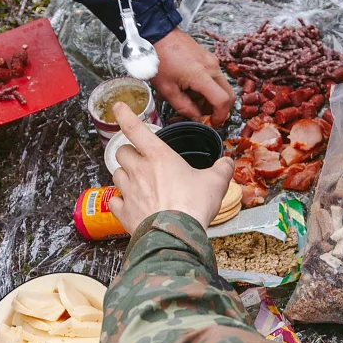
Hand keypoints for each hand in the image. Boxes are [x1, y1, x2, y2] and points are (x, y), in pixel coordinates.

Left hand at [108, 103, 233, 232]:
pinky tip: (129, 203)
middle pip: (122, 151)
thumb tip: (228, 163)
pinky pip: (114, 201)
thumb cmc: (193, 206)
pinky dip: (119, 200)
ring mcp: (129, 191)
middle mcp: (139, 170)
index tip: (118, 107)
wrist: (177, 235)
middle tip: (140, 158)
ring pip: (116, 174)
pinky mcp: (124, 212)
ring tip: (137, 181)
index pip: (135, 128)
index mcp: (159, 156)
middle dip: (129, 152)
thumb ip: (222, 169)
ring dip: (124, 174)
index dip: (125, 115)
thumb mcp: (216, 183)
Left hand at [152, 28, 234, 126]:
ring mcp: (213, 61)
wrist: (158, 35)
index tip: (213, 123)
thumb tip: (197, 118)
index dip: (220, 116)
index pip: (222, 100)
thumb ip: (184, 107)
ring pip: (223, 87)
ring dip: (213, 99)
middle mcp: (212, 67)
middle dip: (220, 109)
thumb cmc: (159, 59)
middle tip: (207, 117)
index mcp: (201, 75)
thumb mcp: (167, 90)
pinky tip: (194, 90)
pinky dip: (210, 88)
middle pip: (229, 95)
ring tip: (194, 101)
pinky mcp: (210, 58)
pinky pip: (217, 78)